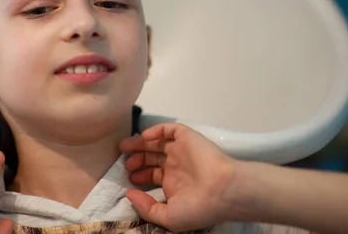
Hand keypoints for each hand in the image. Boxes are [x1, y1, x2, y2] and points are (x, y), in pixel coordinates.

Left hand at [119, 123, 237, 231]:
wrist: (222, 191)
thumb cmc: (199, 207)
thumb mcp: (168, 217)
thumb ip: (146, 208)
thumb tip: (129, 194)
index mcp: (173, 183)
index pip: (151, 174)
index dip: (138, 174)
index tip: (128, 179)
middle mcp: (176, 165)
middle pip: (151, 156)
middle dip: (136, 158)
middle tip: (125, 163)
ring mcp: (181, 150)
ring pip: (156, 142)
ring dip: (139, 143)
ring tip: (124, 148)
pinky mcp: (187, 138)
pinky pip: (169, 129)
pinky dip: (155, 130)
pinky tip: (145, 137)